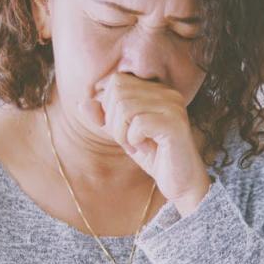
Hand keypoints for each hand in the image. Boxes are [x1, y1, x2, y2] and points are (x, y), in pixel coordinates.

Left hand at [78, 73, 212, 215]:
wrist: (181, 182)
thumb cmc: (154, 155)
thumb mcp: (123, 134)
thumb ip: (104, 117)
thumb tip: (82, 104)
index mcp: (158, 90)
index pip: (117, 81)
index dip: (109, 106)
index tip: (122, 129)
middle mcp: (168, 93)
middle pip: (119, 93)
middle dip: (114, 121)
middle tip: (129, 141)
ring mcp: (173, 107)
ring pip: (125, 107)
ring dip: (122, 133)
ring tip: (137, 145)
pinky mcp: (175, 124)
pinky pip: (137, 124)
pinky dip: (134, 140)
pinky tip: (147, 149)